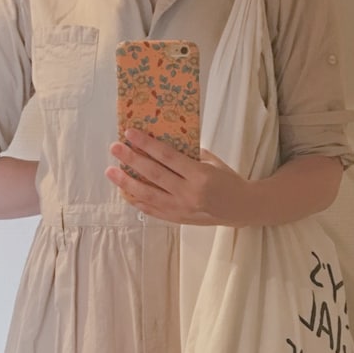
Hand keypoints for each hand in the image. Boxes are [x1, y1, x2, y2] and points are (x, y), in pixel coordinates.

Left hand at [106, 128, 251, 225]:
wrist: (242, 208)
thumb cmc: (228, 180)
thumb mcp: (213, 162)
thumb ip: (189, 154)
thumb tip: (162, 143)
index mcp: (200, 175)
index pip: (167, 157)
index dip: (147, 144)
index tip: (130, 133)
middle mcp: (189, 193)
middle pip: (153, 174)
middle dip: (131, 159)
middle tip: (115, 147)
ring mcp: (181, 209)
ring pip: (147, 194)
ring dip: (126, 182)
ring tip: (111, 171)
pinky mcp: (177, 219)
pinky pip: (152, 210)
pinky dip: (136, 201)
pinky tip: (124, 191)